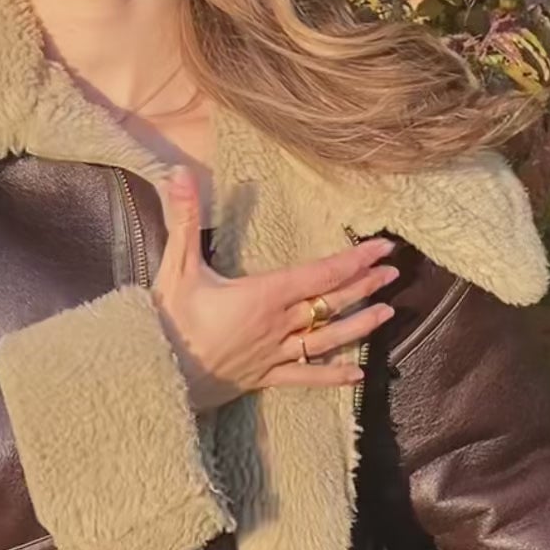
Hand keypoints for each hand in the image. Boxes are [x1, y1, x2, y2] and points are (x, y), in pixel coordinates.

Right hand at [151, 168, 398, 412]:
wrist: (155, 374)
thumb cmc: (168, 321)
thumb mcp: (176, 266)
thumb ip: (183, 219)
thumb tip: (179, 173)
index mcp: (263, 295)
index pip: (319, 274)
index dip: (353, 259)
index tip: (381, 248)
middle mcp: (278, 325)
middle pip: (331, 302)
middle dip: (364, 285)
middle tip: (393, 273)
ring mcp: (275, 354)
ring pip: (327, 339)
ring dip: (360, 326)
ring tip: (387, 314)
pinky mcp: (265, 377)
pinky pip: (306, 376)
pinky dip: (332, 375)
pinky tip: (357, 375)